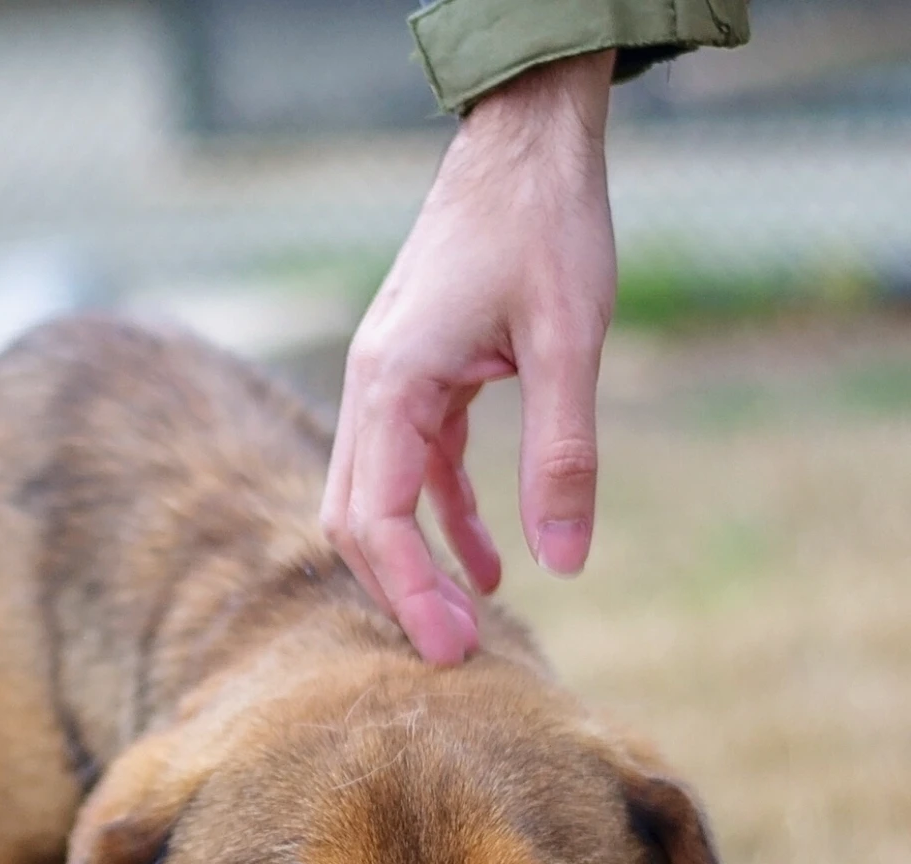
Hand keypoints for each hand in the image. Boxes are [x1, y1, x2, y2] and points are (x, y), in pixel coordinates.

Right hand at [323, 51, 617, 663]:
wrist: (525, 140)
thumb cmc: (546, 222)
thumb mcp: (571, 339)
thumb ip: (564, 454)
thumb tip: (566, 562)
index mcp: (392, 383)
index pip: (377, 519)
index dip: (411, 593)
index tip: (455, 649)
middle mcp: (369, 391)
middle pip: (356, 524)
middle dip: (401, 594)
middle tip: (457, 658)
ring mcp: (384, 386)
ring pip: (374, 504)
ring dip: (416, 565)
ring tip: (469, 627)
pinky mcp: (412, 379)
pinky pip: (412, 473)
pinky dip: (443, 522)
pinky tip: (489, 565)